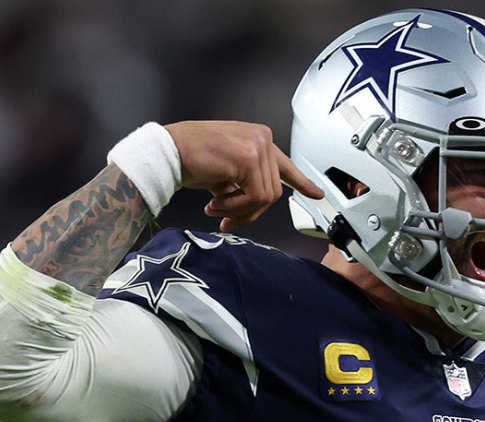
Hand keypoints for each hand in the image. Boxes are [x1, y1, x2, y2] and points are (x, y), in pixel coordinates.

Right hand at [163, 120, 323, 231]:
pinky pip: (254, 197)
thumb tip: (258, 205)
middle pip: (273, 191)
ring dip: (238, 211)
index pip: (284, 164)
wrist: (168, 152)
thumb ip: (246, 182)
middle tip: (227, 221)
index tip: (317, 194)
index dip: (301, 182)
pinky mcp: (250, 158)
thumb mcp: (227, 172)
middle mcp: (262, 138)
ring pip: (265, 197)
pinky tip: (213, 203)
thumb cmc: (190, 160)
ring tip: (214, 208)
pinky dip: (233, 208)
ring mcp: (258, 146)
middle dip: (249, 212)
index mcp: (258, 138)